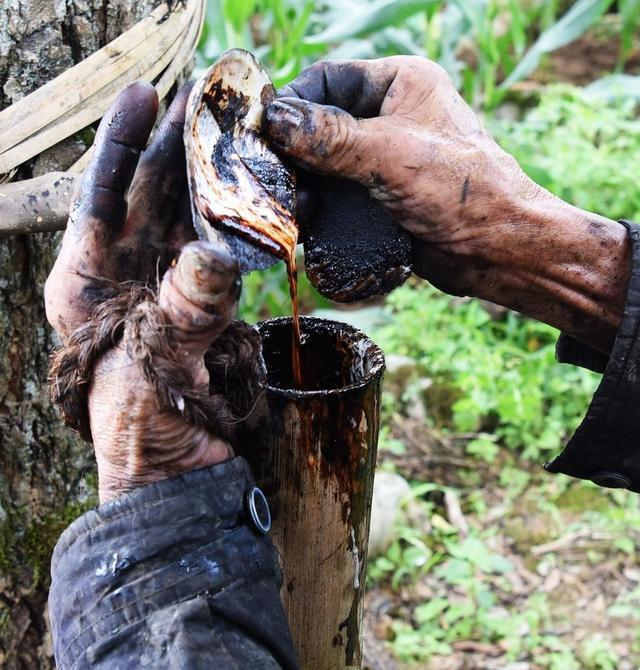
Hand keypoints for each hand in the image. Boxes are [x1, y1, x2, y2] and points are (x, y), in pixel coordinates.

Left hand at [46, 83, 257, 502]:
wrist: (178, 473)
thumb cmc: (142, 431)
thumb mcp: (151, 369)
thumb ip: (184, 312)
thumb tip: (218, 254)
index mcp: (86, 286)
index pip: (100, 199)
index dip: (121, 145)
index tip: (144, 95)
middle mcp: (125, 278)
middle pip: (149, 197)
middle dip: (173, 148)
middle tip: (204, 99)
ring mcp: (167, 289)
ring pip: (187, 219)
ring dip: (209, 179)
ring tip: (232, 133)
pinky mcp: (205, 305)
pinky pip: (221, 251)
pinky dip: (237, 224)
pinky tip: (253, 194)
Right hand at [263, 56, 629, 353]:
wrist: (498, 252)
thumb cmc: (462, 192)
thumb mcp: (392, 156)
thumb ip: (331, 138)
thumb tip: (273, 121)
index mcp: (401, 84)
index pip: (328, 79)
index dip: (293, 105)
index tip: (265, 135)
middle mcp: (390, 116)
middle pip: (320, 124)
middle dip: (295, 154)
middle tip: (274, 180)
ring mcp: (384, 158)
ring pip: (324, 163)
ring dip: (304, 185)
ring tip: (291, 207)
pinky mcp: (380, 196)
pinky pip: (337, 193)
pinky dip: (319, 206)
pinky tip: (306, 223)